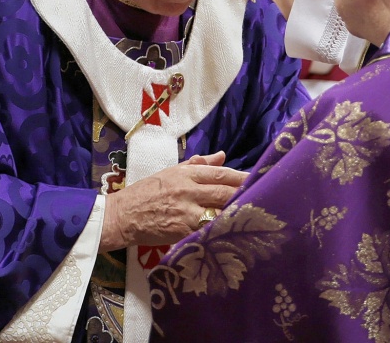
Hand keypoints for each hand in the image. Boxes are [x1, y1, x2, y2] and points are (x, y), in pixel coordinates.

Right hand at [100, 151, 246, 250]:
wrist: (121, 215)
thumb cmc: (144, 194)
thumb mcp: (170, 173)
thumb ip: (197, 165)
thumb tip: (222, 155)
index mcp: (185, 173)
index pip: (221, 173)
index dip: (242, 176)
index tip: (260, 178)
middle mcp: (188, 189)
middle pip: (225, 191)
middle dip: (246, 193)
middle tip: (268, 195)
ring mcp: (186, 210)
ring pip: (219, 210)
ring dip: (238, 212)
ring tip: (257, 215)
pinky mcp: (182, 229)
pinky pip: (208, 229)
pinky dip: (222, 230)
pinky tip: (236, 233)